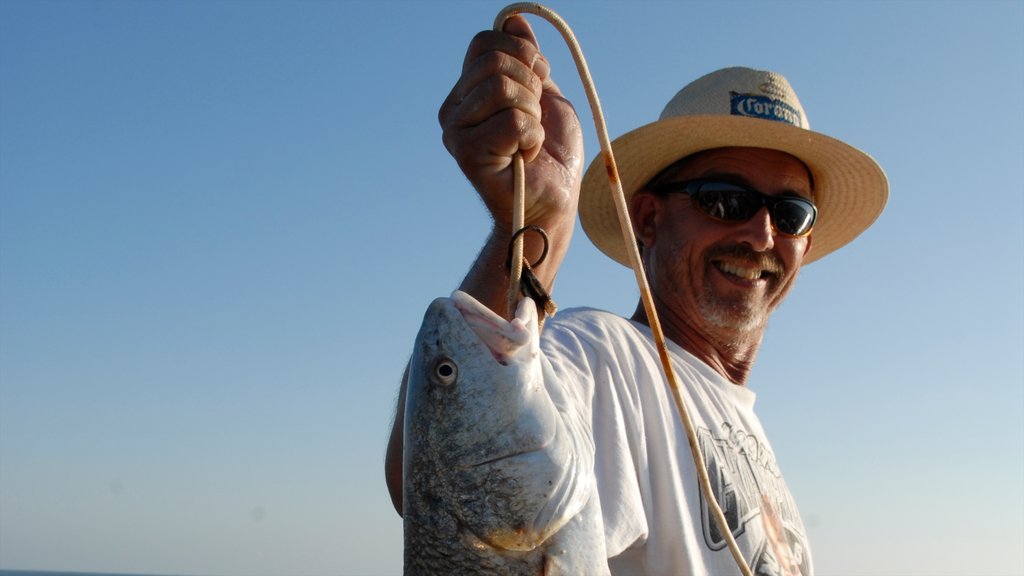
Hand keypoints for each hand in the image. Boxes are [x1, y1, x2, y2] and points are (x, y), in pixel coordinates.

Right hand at [438, 15, 583, 233]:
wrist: (553, 203)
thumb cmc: (552, 156)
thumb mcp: (547, 95)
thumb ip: (528, 61)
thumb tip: (513, 20)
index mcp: (469, 91)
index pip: (485, 43)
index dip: (523, 56)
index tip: (540, 82)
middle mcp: (454, 109)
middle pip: (495, 62)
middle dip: (532, 87)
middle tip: (535, 120)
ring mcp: (456, 132)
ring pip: (502, 88)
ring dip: (533, 114)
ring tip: (530, 140)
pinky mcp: (467, 155)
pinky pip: (511, 121)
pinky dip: (533, 137)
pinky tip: (526, 156)